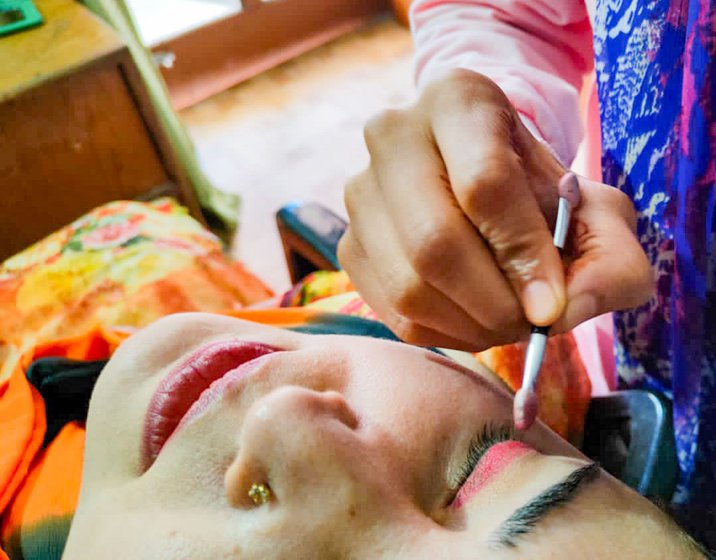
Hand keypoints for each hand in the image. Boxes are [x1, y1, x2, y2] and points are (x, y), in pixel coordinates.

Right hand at [338, 69, 651, 350]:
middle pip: (435, 242)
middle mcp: (392, 136)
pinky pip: (393, 313)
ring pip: (409, 285)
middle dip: (494, 302)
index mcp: (457, 100)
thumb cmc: (540, 194)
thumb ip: (609, 261)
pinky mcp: (350, 244)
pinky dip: (443, 332)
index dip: (523, 254)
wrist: (484, 182)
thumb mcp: (597, 213)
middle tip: (529, 322)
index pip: (484, 183)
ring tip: (506, 319)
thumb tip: (557, 314)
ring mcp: (360, 193)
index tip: (553, 305)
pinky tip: (473, 319)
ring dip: (470, 324)